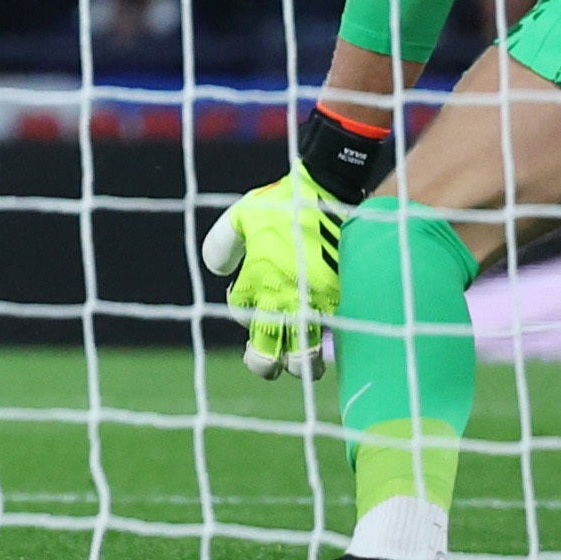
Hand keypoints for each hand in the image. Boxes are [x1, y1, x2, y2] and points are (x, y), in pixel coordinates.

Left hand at [198, 172, 348, 381]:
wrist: (331, 192)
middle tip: (269, 362)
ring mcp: (313, 305)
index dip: (243, 310)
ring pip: (304, 360)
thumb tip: (218, 270)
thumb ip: (222, 242)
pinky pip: (334, 341)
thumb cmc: (284, 202)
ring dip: (302, 367)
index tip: (252, 297)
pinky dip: (331, 349)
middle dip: (264, 365)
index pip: (240, 314)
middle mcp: (281, 300)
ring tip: (303, 364)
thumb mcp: (242, 215)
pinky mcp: (342, 303)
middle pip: (265, 357)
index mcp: (255, 280)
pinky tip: (330, 345)